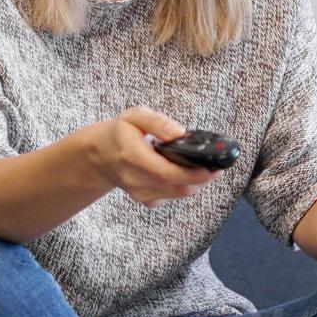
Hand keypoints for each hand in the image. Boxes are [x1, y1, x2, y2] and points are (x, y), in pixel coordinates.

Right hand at [87, 106, 222, 207]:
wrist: (99, 155)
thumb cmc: (120, 133)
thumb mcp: (135, 116)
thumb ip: (158, 122)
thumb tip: (180, 132)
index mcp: (133, 156)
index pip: (167, 173)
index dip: (193, 174)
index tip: (212, 169)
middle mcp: (134, 178)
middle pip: (175, 187)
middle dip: (200, 180)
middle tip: (216, 169)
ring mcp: (138, 192)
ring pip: (175, 194)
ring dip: (193, 184)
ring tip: (203, 169)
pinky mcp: (143, 199)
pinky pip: (169, 197)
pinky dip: (181, 188)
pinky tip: (183, 175)